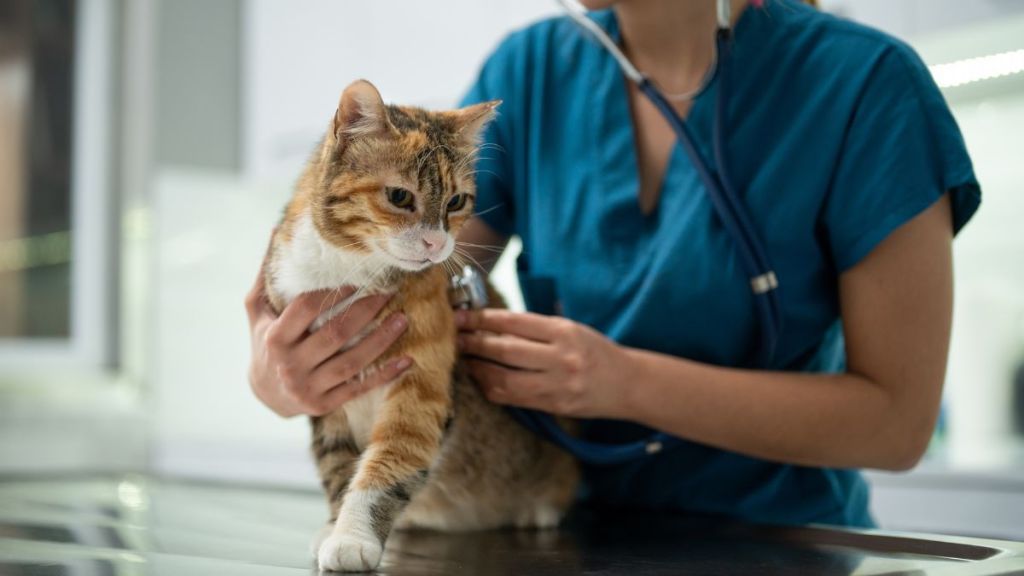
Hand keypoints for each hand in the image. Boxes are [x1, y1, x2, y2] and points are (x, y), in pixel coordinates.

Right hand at [244, 267, 411, 417]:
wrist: (264, 394)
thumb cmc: (265, 342)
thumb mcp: (257, 310)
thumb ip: (266, 275)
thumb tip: (276, 230)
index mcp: (275, 338)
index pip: (306, 309)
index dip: (332, 293)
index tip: (357, 278)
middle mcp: (290, 365)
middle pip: (334, 334)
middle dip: (365, 312)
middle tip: (390, 292)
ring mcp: (307, 388)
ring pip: (351, 362)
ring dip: (381, 341)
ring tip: (403, 319)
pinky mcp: (324, 405)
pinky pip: (359, 388)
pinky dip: (384, 376)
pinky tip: (406, 361)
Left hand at [455, 309, 632, 417]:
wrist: (627, 384)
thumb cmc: (595, 351)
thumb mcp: (571, 329)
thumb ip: (536, 329)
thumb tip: (491, 324)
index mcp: (564, 332)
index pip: (514, 322)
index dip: (483, 320)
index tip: (461, 317)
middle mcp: (561, 358)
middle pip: (505, 351)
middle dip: (474, 344)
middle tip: (454, 338)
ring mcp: (557, 385)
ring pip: (504, 379)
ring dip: (478, 370)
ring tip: (464, 360)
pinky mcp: (554, 405)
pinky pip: (513, 398)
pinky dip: (492, 388)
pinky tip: (482, 379)